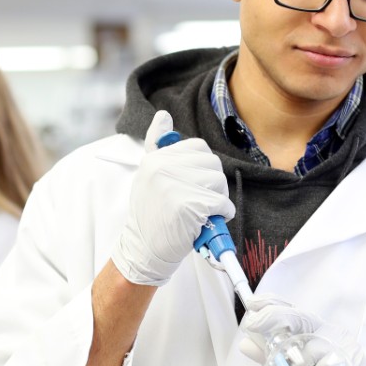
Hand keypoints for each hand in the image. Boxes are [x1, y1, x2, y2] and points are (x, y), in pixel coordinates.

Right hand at [111, 111, 233, 285]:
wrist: (143, 249)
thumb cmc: (151, 215)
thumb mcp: (147, 176)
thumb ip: (157, 146)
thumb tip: (163, 115)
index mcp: (155, 159)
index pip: (198, 148)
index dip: (203, 168)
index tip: (193, 185)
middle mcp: (162, 168)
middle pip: (212, 164)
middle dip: (212, 184)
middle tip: (200, 201)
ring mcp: (175, 186)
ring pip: (218, 182)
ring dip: (218, 200)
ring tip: (202, 212)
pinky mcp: (188, 206)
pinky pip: (221, 203)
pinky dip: (221, 214)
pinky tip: (207, 221)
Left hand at [239, 295, 365, 365]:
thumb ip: (269, 357)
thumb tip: (245, 343)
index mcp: (312, 331)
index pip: (292, 309)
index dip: (271, 303)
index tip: (252, 304)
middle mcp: (328, 333)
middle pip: (299, 318)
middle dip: (272, 318)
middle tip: (253, 325)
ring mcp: (343, 345)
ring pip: (307, 348)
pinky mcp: (353, 363)